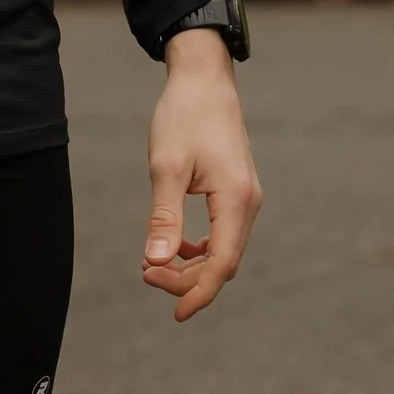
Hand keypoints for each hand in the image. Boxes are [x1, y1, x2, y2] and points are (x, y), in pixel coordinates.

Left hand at [141, 30, 261, 320]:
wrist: (204, 79)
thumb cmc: (184, 116)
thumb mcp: (166, 167)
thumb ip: (164, 217)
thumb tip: (156, 261)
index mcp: (235, 199)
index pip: (222, 264)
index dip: (197, 293)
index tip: (173, 314)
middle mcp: (248, 201)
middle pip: (223, 262)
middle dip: (186, 279)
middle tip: (145, 273)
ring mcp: (245, 196)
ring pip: (223, 249)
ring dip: (191, 264)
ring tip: (153, 264)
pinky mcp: (236, 189)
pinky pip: (223, 232)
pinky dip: (199, 247)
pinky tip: (173, 245)